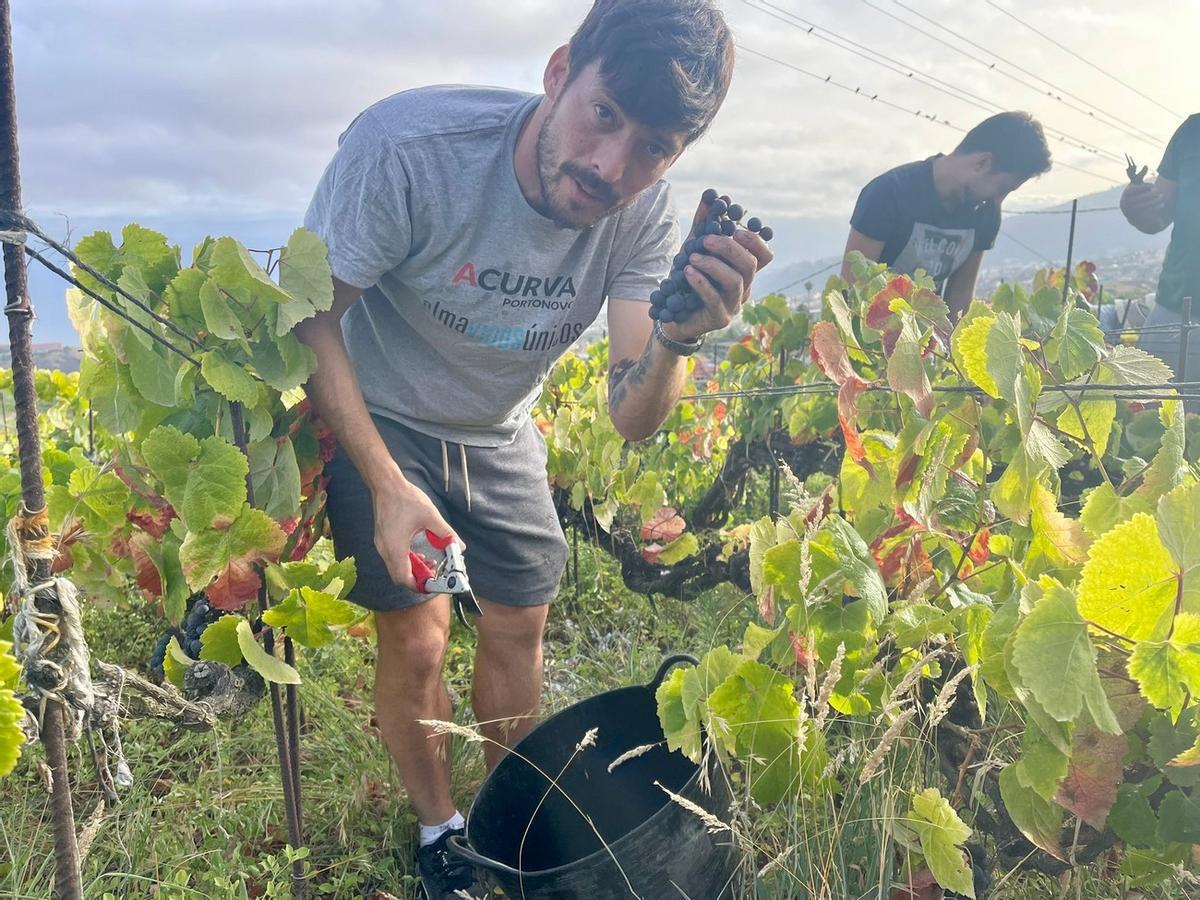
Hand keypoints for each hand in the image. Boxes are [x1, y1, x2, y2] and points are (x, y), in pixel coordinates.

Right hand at [371, 476, 460, 590]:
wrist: (386, 484)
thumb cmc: (405, 499)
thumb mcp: (431, 516)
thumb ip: (446, 534)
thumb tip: (459, 546)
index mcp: (395, 547)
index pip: (404, 579)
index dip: (419, 585)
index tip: (434, 582)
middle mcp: (385, 550)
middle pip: (400, 577)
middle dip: (418, 578)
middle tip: (434, 571)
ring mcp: (382, 545)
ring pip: (396, 568)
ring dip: (413, 569)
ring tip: (430, 560)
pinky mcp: (382, 540)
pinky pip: (394, 558)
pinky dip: (407, 560)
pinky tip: (420, 552)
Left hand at [663, 198, 773, 341]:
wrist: (671, 315)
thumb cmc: (686, 281)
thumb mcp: (694, 249)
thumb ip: (703, 226)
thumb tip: (710, 196)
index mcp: (743, 272)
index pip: (764, 255)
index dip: (755, 241)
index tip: (736, 229)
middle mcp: (744, 288)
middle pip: (750, 265)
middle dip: (729, 248)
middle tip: (707, 239)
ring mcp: (734, 306)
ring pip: (735, 281)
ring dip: (713, 265)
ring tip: (692, 257)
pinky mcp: (719, 319)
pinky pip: (715, 299)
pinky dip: (702, 282)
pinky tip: (688, 271)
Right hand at [1120, 181, 1164, 231]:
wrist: (1137, 215)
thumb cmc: (1138, 196)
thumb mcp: (1138, 185)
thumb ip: (1141, 176)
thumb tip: (1145, 165)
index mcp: (1125, 196)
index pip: (1132, 190)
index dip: (1143, 187)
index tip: (1152, 185)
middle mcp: (1125, 205)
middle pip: (1138, 198)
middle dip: (1150, 194)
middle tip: (1159, 191)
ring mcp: (1130, 213)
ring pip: (1143, 206)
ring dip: (1154, 201)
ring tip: (1162, 198)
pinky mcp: (1137, 220)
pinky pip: (1146, 214)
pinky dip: (1154, 209)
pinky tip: (1161, 205)